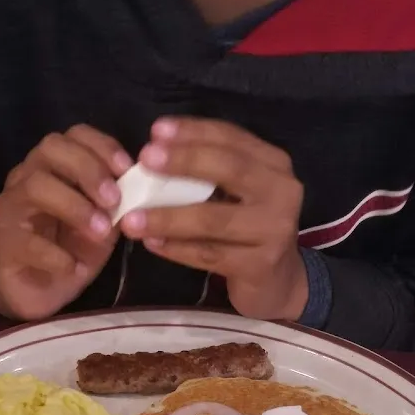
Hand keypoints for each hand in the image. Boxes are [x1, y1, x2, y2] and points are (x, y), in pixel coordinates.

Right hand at [0, 125, 131, 319]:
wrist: (36, 294)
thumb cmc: (70, 253)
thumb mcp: (102, 226)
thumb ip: (116, 205)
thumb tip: (140, 188)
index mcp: (53, 168)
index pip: (73, 136)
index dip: (101, 146)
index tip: (128, 169)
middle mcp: (27, 179)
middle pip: (50, 149)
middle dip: (88, 169)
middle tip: (114, 200)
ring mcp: (9, 210)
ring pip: (34, 187)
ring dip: (75, 207)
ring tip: (101, 232)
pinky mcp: (1, 244)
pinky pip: (25, 242)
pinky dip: (55, 255)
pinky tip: (74, 268)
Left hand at [120, 118, 307, 320]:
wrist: (279, 282)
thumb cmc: (249, 230)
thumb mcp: (239, 193)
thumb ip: (210, 173)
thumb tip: (154, 155)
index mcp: (273, 165)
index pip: (232, 138)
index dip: (194, 132)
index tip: (156, 131)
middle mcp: (282, 192)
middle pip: (229, 169)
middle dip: (183, 162)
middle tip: (144, 161)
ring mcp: (274, 230)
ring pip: (213, 219)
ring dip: (168, 217)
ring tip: (132, 219)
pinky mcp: (260, 265)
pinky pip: (209, 254)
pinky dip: (177, 249)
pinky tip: (152, 244)